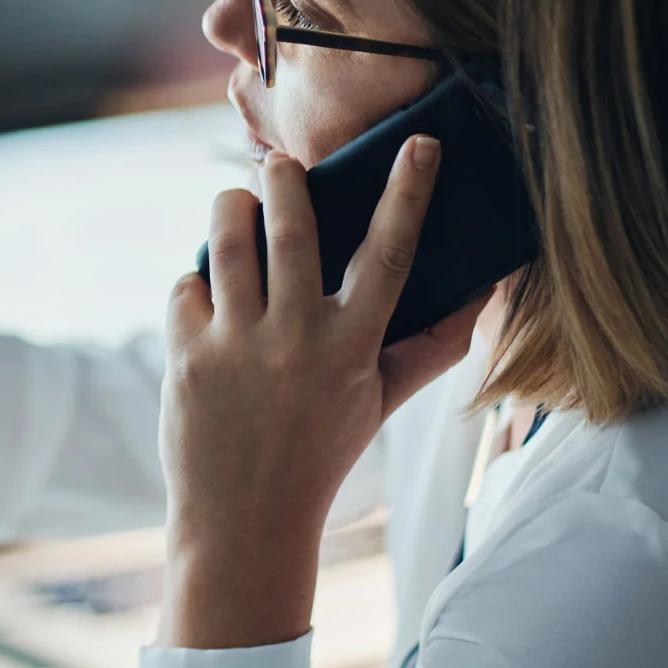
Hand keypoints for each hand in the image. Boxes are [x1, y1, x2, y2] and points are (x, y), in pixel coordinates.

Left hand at [156, 136, 489, 648]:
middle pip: (291, 227)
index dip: (409, 195)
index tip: (421, 146)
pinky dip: (196, 283)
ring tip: (237, 203)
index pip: (390, 255)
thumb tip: (481, 294)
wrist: (244, 520)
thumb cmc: (319, 454)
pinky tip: (208, 300)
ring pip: (229, 240)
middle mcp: (296, 338)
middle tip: (278, 163)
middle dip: (282, 179)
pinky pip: (186, 286)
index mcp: (352, 346)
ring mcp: (238, 345)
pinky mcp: (187, 355)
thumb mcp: (379, 403)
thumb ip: (430, 348)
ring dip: (230, 207)